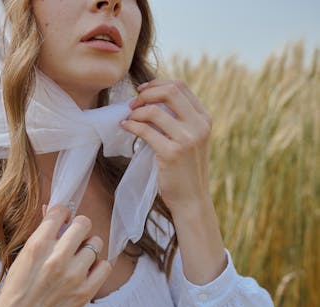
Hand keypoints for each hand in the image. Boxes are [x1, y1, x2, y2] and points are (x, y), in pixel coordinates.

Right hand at [0, 205, 111, 306]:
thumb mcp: (24, 255)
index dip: (63, 214)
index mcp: (38, 245)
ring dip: (89, 247)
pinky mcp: (85, 291)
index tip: (64, 219)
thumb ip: (41, 232)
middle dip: (79, 227)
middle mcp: (57, 257)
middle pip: (83, 223)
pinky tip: (87, 270)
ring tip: (79, 256)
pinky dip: (98, 266)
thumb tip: (51, 209)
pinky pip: (105, 265)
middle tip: (75, 236)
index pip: (60, 212)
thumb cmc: (18, 287)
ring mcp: (73, 275)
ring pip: (96, 243)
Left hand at [121, 79, 212, 214]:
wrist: (191, 199)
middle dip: (146, 93)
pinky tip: (125, 127)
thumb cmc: (185, 169)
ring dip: (136, 112)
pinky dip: (131, 126)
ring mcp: (187, 140)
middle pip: (170, 91)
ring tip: (128, 118)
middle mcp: (199, 126)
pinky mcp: (172, 153)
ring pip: (154, 111)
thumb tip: (150, 99)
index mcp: (204, 118)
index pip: (181, 86)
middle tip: (132, 103)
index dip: (157, 84)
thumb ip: (179, 120)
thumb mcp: (190, 140)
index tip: (141, 91)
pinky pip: (145, 131)